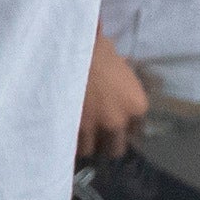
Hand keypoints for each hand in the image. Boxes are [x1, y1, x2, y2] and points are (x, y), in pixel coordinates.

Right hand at [79, 36, 153, 161]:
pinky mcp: (72, 128)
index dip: (121, 129)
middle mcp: (119, 122)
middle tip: (93, 134)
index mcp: (137, 106)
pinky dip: (68, 142)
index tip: (111, 125)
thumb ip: (123, 84)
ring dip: (84, 144)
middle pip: (115, 148)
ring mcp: (95, 127)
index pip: (135, 132)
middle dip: (105, 142)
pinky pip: (72, 146)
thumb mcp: (120, 66)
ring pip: (91, 150)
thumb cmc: (96, 49)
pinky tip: (63, 133)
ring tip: (74, 135)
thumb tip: (120, 85)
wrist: (68, 48)